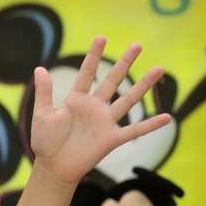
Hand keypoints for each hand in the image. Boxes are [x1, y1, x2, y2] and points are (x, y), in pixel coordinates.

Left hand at [30, 37, 171, 185]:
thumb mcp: (42, 115)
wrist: (53, 168)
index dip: (94, 56)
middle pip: (113, 80)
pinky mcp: (111, 139)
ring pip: (128, 100)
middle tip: (137, 45)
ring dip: (143, 86)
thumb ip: (44, 93)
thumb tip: (39, 68)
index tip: (102, 37)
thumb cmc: (45, 142)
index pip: (87, 73)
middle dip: (125, 63)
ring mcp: (105, 122)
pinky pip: (134, 130)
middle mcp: (94, 107)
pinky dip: (150, 125)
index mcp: (76, 100)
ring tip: (158, 69)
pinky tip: (166, 117)